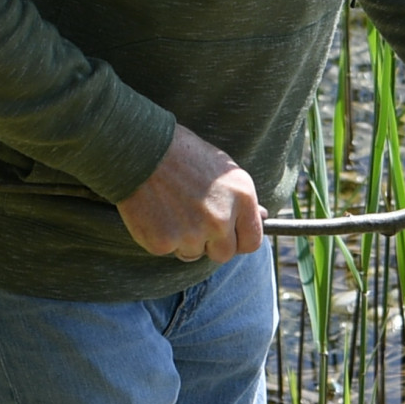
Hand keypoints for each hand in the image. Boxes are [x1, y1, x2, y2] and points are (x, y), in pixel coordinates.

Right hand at [119, 123, 265, 263]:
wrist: (141, 148)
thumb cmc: (183, 154)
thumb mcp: (224, 170)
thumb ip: (242, 199)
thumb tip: (262, 217)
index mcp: (242, 198)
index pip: (253, 242)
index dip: (239, 240)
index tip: (228, 236)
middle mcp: (221, 220)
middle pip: (224, 254)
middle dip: (211, 244)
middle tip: (194, 222)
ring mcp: (192, 234)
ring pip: (193, 253)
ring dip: (184, 240)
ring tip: (172, 209)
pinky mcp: (163, 243)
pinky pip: (168, 251)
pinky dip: (161, 237)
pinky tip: (155, 212)